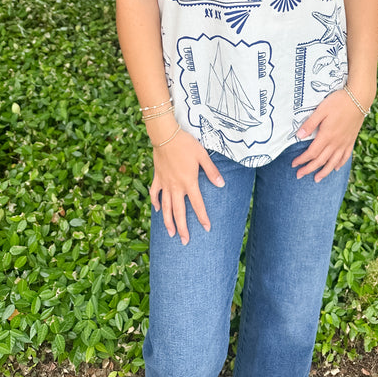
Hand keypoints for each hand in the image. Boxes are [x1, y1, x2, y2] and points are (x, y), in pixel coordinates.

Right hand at [150, 128, 224, 244]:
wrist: (165, 135)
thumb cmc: (186, 144)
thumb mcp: (202, 155)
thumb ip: (212, 171)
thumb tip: (222, 184)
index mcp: (189, 182)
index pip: (197, 205)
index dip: (202, 217)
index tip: (207, 228)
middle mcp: (176, 187)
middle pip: (179, 212)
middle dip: (182, 228)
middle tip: (185, 241)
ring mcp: (165, 184)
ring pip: (165, 207)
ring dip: (168, 222)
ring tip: (170, 234)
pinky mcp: (157, 178)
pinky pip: (155, 194)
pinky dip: (155, 203)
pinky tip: (157, 210)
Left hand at [292, 89, 368, 181]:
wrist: (359, 99)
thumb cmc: (338, 102)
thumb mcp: (321, 110)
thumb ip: (310, 124)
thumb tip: (298, 136)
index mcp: (326, 136)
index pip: (311, 153)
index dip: (302, 160)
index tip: (294, 164)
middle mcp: (335, 143)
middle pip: (321, 161)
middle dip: (309, 169)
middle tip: (299, 175)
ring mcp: (344, 143)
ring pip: (333, 162)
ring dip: (324, 172)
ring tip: (317, 179)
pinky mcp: (351, 140)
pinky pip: (345, 156)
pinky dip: (340, 164)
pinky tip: (336, 168)